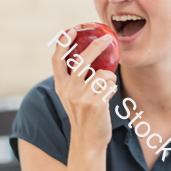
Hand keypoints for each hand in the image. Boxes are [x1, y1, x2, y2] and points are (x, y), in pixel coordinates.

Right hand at [52, 29, 117, 151]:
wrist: (88, 141)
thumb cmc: (84, 116)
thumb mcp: (72, 97)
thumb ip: (75, 80)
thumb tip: (88, 57)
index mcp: (61, 87)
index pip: (57, 60)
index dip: (62, 43)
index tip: (71, 30)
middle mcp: (68, 90)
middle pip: (82, 60)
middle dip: (96, 46)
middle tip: (107, 38)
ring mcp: (81, 97)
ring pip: (102, 73)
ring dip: (109, 78)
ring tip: (106, 88)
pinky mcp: (95, 103)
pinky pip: (110, 85)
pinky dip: (112, 88)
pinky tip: (108, 97)